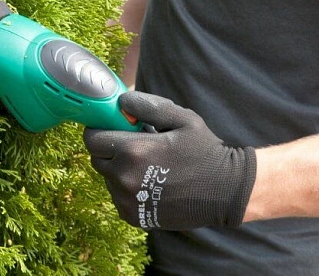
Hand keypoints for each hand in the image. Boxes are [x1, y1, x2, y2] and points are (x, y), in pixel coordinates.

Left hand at [84, 91, 256, 229]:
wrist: (226, 192)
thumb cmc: (205, 150)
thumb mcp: (182, 119)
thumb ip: (148, 106)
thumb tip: (120, 101)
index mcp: (133, 151)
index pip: (92, 138)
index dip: (99, 129)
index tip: (113, 127)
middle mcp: (124, 178)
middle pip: (96, 158)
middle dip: (108, 148)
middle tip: (132, 144)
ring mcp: (127, 200)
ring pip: (106, 178)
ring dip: (117, 169)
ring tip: (145, 164)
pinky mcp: (132, 216)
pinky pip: (116, 196)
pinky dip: (126, 188)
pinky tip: (148, 182)